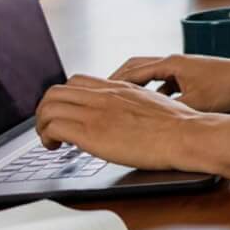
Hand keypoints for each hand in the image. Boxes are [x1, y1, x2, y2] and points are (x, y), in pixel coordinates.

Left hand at [35, 76, 199, 170]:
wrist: (187, 134)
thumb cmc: (180, 126)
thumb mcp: (154, 104)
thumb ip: (133, 105)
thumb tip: (127, 118)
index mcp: (120, 88)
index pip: (77, 81)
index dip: (64, 98)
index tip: (67, 114)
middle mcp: (104, 96)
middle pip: (55, 91)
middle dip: (45, 110)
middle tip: (51, 128)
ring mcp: (97, 112)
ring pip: (48, 107)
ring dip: (42, 124)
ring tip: (50, 141)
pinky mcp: (92, 133)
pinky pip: (53, 127)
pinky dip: (47, 137)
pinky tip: (56, 148)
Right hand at [110, 53, 229, 112]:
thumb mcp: (194, 103)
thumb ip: (166, 110)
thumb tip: (142, 121)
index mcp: (171, 64)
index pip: (130, 71)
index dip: (110, 85)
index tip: (92, 97)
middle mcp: (175, 61)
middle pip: (136, 69)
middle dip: (117, 83)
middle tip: (99, 99)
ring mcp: (184, 68)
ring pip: (151, 75)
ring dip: (135, 87)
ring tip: (119, 105)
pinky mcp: (193, 76)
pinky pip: (165, 82)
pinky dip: (154, 92)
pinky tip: (152, 107)